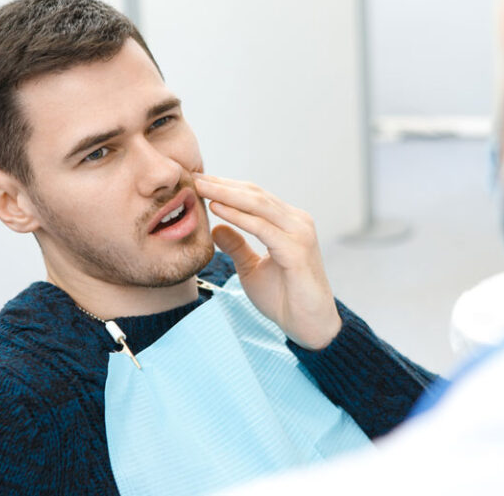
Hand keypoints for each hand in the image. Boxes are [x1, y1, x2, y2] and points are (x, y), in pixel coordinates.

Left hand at [193, 173, 340, 349]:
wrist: (309, 326)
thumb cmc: (284, 299)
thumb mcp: (251, 269)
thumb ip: (237, 246)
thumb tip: (216, 227)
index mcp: (289, 223)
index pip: (254, 197)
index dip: (226, 187)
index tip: (198, 182)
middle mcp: (298, 222)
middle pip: (255, 195)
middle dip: (222, 184)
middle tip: (194, 177)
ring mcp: (299, 234)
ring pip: (258, 205)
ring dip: (226, 194)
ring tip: (200, 186)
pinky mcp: (296, 250)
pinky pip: (262, 228)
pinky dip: (238, 217)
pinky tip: (216, 209)